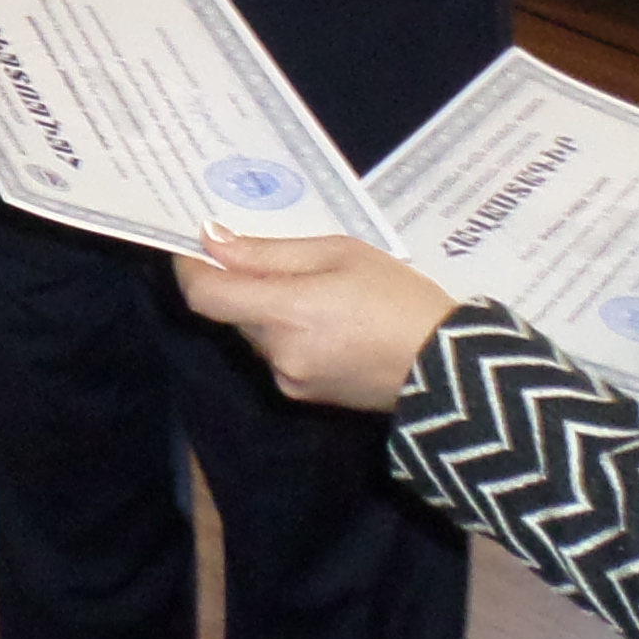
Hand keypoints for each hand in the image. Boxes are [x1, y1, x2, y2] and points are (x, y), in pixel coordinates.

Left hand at [177, 230, 462, 413]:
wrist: (447, 368)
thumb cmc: (398, 297)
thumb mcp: (339, 254)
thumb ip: (270, 252)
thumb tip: (214, 242)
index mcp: (285, 313)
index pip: (205, 297)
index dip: (191, 269)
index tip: (197, 246)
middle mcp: (277, 353)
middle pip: (233, 313)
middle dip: (244, 285)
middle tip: (281, 260)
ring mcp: (290, 379)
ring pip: (257, 334)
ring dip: (270, 311)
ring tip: (321, 292)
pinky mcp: (306, 396)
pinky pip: (280, 355)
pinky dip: (289, 334)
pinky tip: (330, 323)